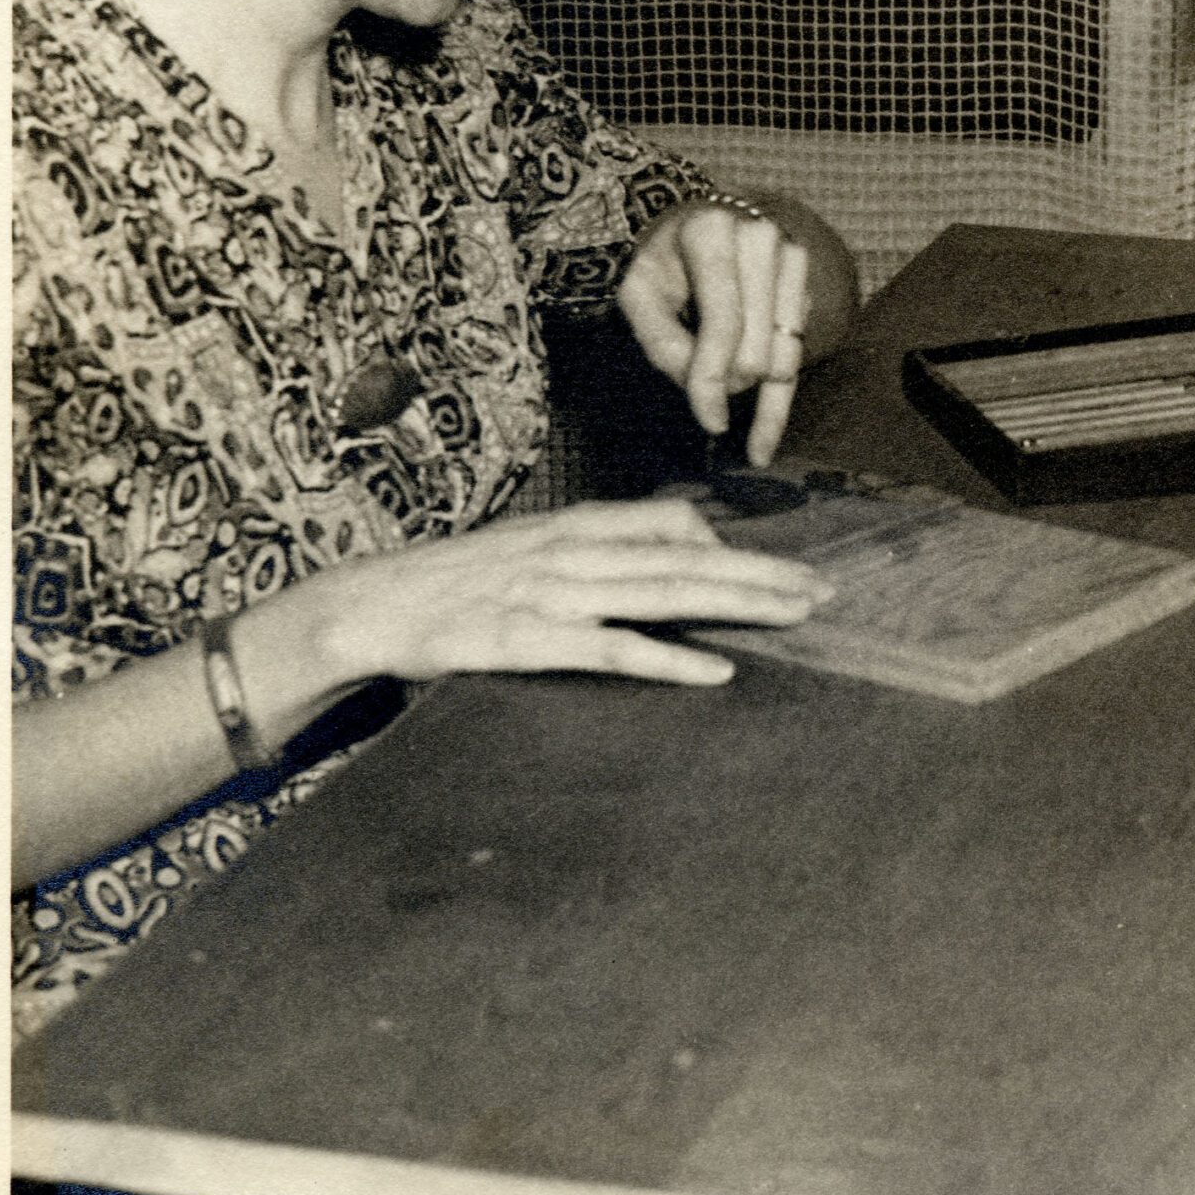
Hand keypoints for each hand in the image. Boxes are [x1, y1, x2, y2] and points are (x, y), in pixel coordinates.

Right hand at [305, 498, 833, 688]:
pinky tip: (715, 670)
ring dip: (737, 603)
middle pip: (688, 559)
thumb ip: (601, 545)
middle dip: (763, 574)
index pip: (674, 524)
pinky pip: (612, 649)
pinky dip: (668, 657)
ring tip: (795, 614)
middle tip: (825, 591)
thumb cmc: (458, 582)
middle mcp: (574, 550)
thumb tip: (675, 545)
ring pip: (665, 592)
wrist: (369, 605)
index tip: (794, 567)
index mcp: (576, 525)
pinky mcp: (529, 640)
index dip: (738, 546)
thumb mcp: (534, 546)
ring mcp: (553, 593)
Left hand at [618, 195, 843, 466]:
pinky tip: (764, 422)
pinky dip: (780, 390)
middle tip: (706, 395)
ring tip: (748, 427)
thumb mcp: (638, 295)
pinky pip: (798, 349)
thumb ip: (664, 343)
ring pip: (786, 354)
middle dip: (732, 383)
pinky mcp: (806, 282)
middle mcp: (763, 238)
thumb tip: (711, 395)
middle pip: (758, 346)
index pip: (723, 324)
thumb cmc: (658, 260)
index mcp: (712, 231)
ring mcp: (793, 257)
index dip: (714, 379)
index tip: (711, 424)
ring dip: (762, 395)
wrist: (692, 223)